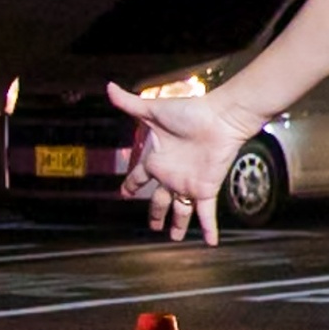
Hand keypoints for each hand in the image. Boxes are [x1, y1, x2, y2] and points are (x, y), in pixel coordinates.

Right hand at [108, 81, 260, 242]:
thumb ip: (130, 103)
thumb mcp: (153, 111)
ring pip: (181, 211)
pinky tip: (210, 243)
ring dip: (177, 225)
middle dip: (155, 213)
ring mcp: (188, 184)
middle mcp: (170, 175)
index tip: (124, 193)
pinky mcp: (205, 189)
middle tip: (153, 226)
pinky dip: (208, 228)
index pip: (139, 177)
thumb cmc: (189, 112)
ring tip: (173, 238)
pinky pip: (206, 214)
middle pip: (159, 200)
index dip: (132, 185)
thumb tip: (108, 87)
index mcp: (156, 159)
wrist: (220, 118)